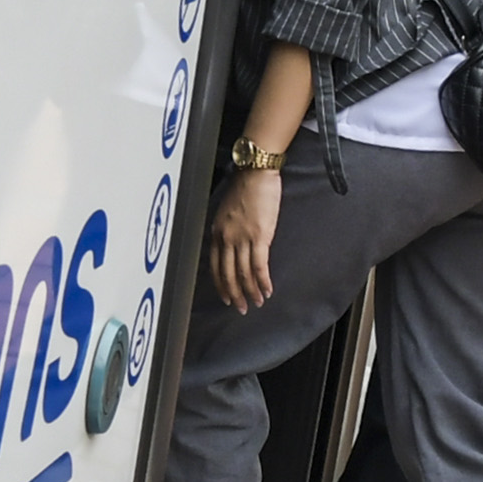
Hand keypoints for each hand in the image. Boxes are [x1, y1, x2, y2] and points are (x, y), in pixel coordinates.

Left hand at [206, 168, 282, 311]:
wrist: (255, 173)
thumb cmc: (244, 188)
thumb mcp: (227, 211)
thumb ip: (227, 230)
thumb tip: (232, 246)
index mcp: (217, 232)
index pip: (215, 266)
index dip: (221, 284)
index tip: (226, 296)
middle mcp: (226, 238)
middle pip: (228, 274)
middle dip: (235, 294)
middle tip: (241, 308)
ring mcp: (242, 239)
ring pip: (244, 273)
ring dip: (251, 292)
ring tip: (256, 303)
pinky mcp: (260, 237)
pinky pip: (259, 266)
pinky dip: (263, 281)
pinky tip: (267, 290)